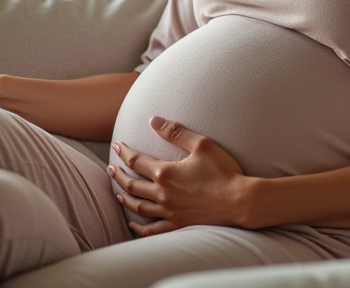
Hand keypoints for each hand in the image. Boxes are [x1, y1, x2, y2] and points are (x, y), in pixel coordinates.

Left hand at [109, 117, 249, 236]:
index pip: (136, 161)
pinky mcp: (178, 225)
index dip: (124, 152)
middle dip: (118, 174)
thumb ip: (176, 132)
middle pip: (132, 184)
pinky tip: (131, 223)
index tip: (117, 145)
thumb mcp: (202, 144)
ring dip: (124, 197)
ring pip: (137, 206)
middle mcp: (162, 194)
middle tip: (110, 167)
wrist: (239, 201)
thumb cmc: (223, 171)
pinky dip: (138, 227)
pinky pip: (151, 229)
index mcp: (165, 173)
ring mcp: (169, 211)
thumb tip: (153, 120)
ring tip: (117, 191)